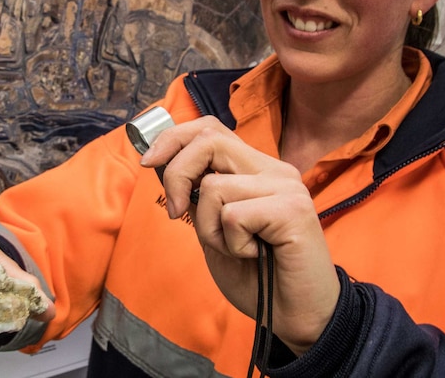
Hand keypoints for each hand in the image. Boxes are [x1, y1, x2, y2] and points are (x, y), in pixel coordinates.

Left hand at [140, 116, 338, 354]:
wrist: (296, 316)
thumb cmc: (255, 275)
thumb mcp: (214, 229)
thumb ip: (197, 196)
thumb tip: (161, 162)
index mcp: (256, 169)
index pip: (211, 128)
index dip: (174, 138)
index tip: (148, 162)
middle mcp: (274, 170)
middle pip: (209, 140)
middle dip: (177, 175)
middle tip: (177, 213)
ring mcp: (286, 187)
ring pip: (214, 186)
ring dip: (209, 227)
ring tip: (236, 249)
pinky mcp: (293, 210)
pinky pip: (233, 215)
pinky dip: (231, 243)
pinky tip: (254, 256)